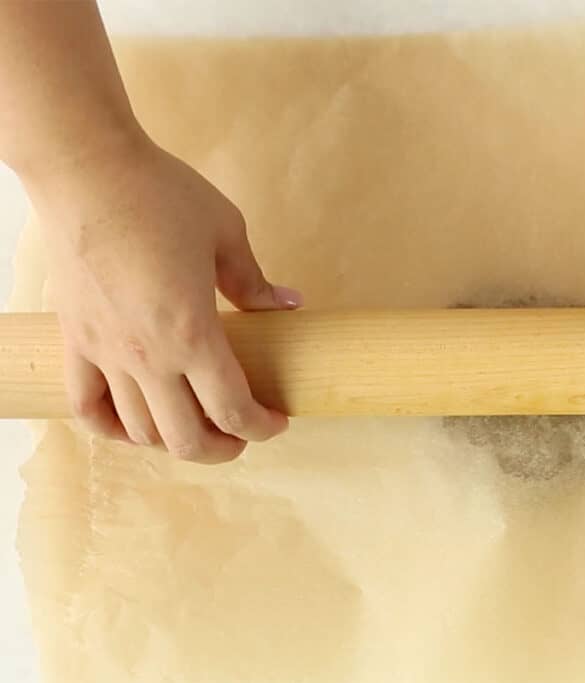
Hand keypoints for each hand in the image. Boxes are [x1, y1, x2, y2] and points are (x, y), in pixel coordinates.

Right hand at [29, 134, 301, 463]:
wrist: (87, 170)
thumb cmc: (161, 196)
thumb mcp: (226, 234)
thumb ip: (254, 282)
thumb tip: (288, 304)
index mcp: (192, 334)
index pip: (232, 409)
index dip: (261, 427)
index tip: (277, 422)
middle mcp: (147, 356)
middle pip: (186, 438)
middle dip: (223, 449)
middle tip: (243, 436)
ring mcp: (105, 352)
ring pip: (138, 430)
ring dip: (174, 442)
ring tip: (197, 429)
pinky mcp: (75, 340)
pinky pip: (86, 406)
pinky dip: (111, 428)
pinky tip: (134, 425)